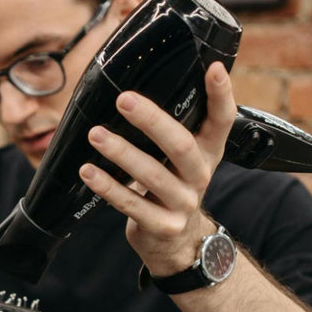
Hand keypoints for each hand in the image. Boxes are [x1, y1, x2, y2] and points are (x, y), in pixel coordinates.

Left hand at [78, 62, 237, 275]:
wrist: (177, 243)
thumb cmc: (172, 186)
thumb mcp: (183, 159)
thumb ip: (174, 129)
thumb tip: (139, 87)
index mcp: (209, 151)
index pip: (223, 119)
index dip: (221, 95)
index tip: (212, 68)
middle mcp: (200, 175)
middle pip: (180, 144)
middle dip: (151, 120)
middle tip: (124, 99)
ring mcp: (183, 203)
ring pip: (152, 175)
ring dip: (121, 152)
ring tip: (96, 135)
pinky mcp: (162, 225)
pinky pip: (131, 204)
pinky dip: (107, 187)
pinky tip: (88, 171)